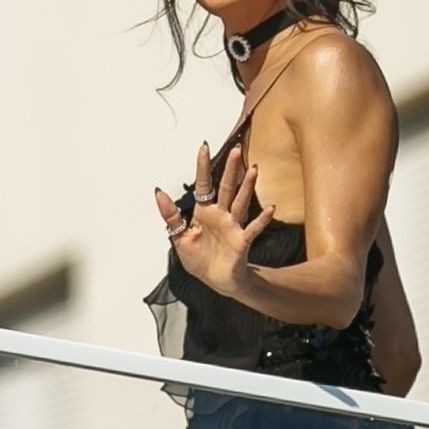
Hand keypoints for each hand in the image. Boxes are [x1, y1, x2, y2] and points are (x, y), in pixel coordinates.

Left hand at [154, 142, 275, 297]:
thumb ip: (171, 215)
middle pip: (226, 187)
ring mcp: (233, 226)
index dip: (203, 167)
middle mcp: (221, 215)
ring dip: (247, 187)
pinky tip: (270, 208)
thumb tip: (159, 193)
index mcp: (204, 212)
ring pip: (241, 202)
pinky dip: (261, 219)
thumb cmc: (201, 260)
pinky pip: (253, 228)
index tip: (204, 147)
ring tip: (253, 170)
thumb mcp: (179, 238)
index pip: (204, 184)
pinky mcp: (242, 241)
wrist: (217, 281)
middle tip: (235, 150)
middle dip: (230, 169)